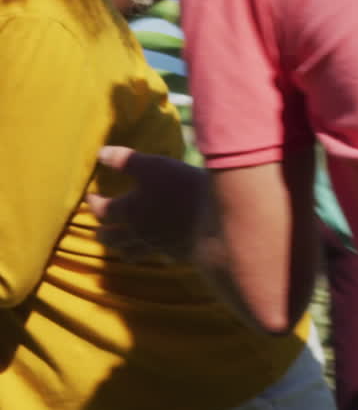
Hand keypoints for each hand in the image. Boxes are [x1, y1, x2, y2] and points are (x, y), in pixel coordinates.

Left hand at [88, 147, 208, 260]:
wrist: (216, 220)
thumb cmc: (182, 188)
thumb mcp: (153, 166)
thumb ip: (125, 160)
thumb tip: (100, 153)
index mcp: (131, 211)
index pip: (103, 211)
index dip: (94, 204)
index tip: (90, 197)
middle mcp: (140, 233)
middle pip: (113, 239)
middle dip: (103, 234)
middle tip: (98, 231)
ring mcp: (159, 246)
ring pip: (132, 253)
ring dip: (122, 249)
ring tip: (120, 247)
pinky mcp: (177, 253)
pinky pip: (158, 256)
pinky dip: (152, 253)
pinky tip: (157, 250)